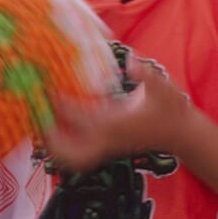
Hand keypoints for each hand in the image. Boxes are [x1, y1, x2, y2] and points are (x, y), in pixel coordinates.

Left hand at [43, 57, 193, 170]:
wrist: (180, 133)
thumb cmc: (171, 109)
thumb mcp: (164, 88)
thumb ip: (147, 75)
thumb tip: (131, 60)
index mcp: (117, 123)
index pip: (82, 118)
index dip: (63, 105)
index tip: (48, 90)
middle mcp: (108, 139)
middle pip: (73, 153)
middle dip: (53, 141)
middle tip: (37, 119)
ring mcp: (106, 145)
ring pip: (75, 158)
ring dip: (56, 148)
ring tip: (41, 127)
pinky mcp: (106, 145)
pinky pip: (80, 152)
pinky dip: (65, 146)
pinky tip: (55, 127)